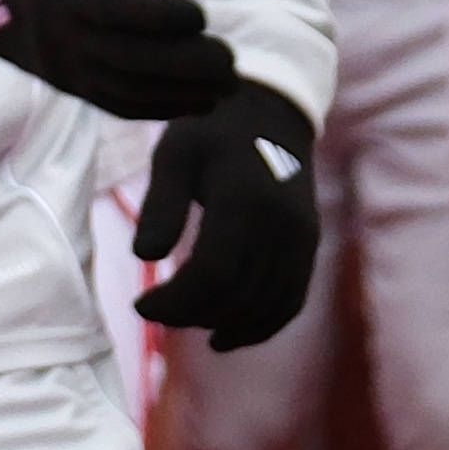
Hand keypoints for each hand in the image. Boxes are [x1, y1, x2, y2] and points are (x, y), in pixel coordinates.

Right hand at [0, 0, 231, 118]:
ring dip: (179, 94)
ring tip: (226, 84)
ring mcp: (63, 67)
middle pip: (130, 62)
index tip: (201, 13)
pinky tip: (197, 102)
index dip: (159, 18)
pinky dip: (157, 108)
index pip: (114, 12)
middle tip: (230, 59)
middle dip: (185, 66)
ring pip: (128, 91)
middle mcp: (61, 37)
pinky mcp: (67, 82)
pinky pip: (115, 104)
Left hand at [134, 76, 320, 349]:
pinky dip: (259, 326)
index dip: (175, 301)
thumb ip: (161, 205)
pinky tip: (224, 336)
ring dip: (222, 323)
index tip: (139, 305)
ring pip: (266, 306)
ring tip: (182, 320)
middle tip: (152, 311)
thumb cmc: (211, 131)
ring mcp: (303, 239)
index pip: (212, 274)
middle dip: (190, 314)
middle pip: (237, 296)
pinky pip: (290, 301)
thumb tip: (143, 257)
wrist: (270, 113)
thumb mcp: (174, 154)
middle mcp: (283, 226)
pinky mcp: (310, 247)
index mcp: (246, 201)